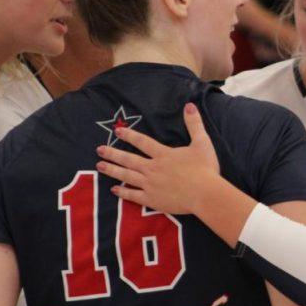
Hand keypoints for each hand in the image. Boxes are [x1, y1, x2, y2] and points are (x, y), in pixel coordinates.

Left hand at [95, 103, 220, 215]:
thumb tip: (189, 105)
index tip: (117, 131)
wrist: (206, 194)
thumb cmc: (205, 169)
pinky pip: (133, 196)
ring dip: (112, 170)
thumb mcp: (202, 142)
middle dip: (112, 154)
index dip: (129, 135)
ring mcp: (150, 185)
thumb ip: (194, 124)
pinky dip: (123, 192)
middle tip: (99, 150)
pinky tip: (114, 189)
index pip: (142, 142)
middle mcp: (153, 168)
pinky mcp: (152, 200)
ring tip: (100, 166)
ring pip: (127, 176)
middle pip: (128, 159)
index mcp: (163, 154)